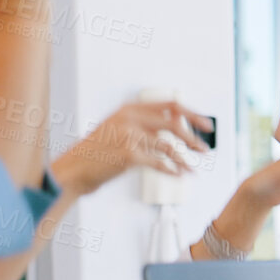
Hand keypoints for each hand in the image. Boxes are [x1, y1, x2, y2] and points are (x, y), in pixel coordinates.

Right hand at [52, 99, 211, 195]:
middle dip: (192, 137)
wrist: (74, 168)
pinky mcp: (129, 154)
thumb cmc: (97, 152)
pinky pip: (159, 162)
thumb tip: (173, 130)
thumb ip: (142, 126)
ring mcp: (129, 135)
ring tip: (192, 168)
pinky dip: (172, 170)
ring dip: (184, 159)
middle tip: (204, 148)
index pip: (169, 105)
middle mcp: (130, 118)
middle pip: (173, 123)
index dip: (192, 114)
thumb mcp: (117, 129)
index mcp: (130, 109)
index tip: (205, 123)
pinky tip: (178, 175)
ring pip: (169, 146)